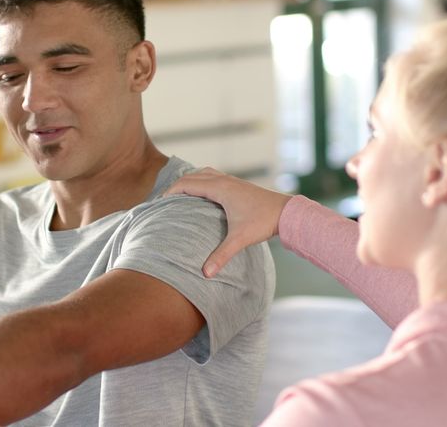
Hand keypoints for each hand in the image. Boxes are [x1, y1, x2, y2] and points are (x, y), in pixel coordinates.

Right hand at [164, 167, 291, 277]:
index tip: (160, 202)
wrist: (286, 212)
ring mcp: (232, 180)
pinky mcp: (238, 184)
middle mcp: (224, 180)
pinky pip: (214, 176)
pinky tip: (204, 194)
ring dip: (191, 180)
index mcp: (220, 189)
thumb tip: (206, 273)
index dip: (171, 191)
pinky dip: (203, 180)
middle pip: (193, 175)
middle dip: (176, 185)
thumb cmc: (263, 222)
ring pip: (204, 173)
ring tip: (180, 193)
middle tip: (164, 199)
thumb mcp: (240, 239)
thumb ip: (222, 255)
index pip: (187, 184)